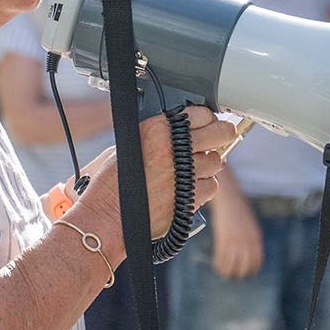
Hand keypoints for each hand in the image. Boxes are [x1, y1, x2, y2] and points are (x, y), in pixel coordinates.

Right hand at [124, 107, 231, 234]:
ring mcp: (184, 172)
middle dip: (222, 134)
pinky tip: (188, 189)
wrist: (107, 216)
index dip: (208, 120)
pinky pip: (211, 186)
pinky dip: (203, 188)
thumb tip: (185, 133)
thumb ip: (159, 136)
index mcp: (157, 129)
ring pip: (217, 161)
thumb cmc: (112, 184)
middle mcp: (173, 147)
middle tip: (220, 138)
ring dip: (208, 166)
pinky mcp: (190, 196)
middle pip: (220, 132)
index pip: (201, 113)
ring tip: (191, 172)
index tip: (209, 124)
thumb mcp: (130, 146)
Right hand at [210, 183, 263, 279]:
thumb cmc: (238, 209)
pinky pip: (221, 256)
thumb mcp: (250, 223)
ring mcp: (235, 239)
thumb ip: (251, 237)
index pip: (257, 260)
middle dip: (240, 273)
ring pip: (233, 263)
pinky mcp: (223, 237)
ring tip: (224, 272)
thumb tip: (249, 250)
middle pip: (245, 264)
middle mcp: (247, 240)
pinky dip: (219, 263)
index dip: (252, 269)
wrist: (228, 197)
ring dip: (228, 271)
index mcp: (255, 237)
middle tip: (234, 275)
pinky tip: (216, 265)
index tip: (246, 272)